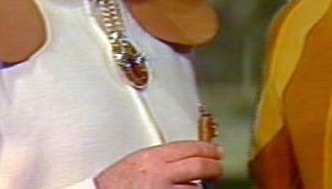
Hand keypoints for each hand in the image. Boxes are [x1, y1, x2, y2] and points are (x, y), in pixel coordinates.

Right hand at [94, 140, 223, 188]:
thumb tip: (184, 158)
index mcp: (153, 157)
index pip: (190, 147)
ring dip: (200, 186)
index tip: (217, 151)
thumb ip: (160, 158)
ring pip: (195, 188)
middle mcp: (161, 174)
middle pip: (199, 165)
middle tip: (219, 167)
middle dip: (214, 166)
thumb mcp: (137, 160)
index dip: (208, 149)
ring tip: (203, 185)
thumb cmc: (112, 184)